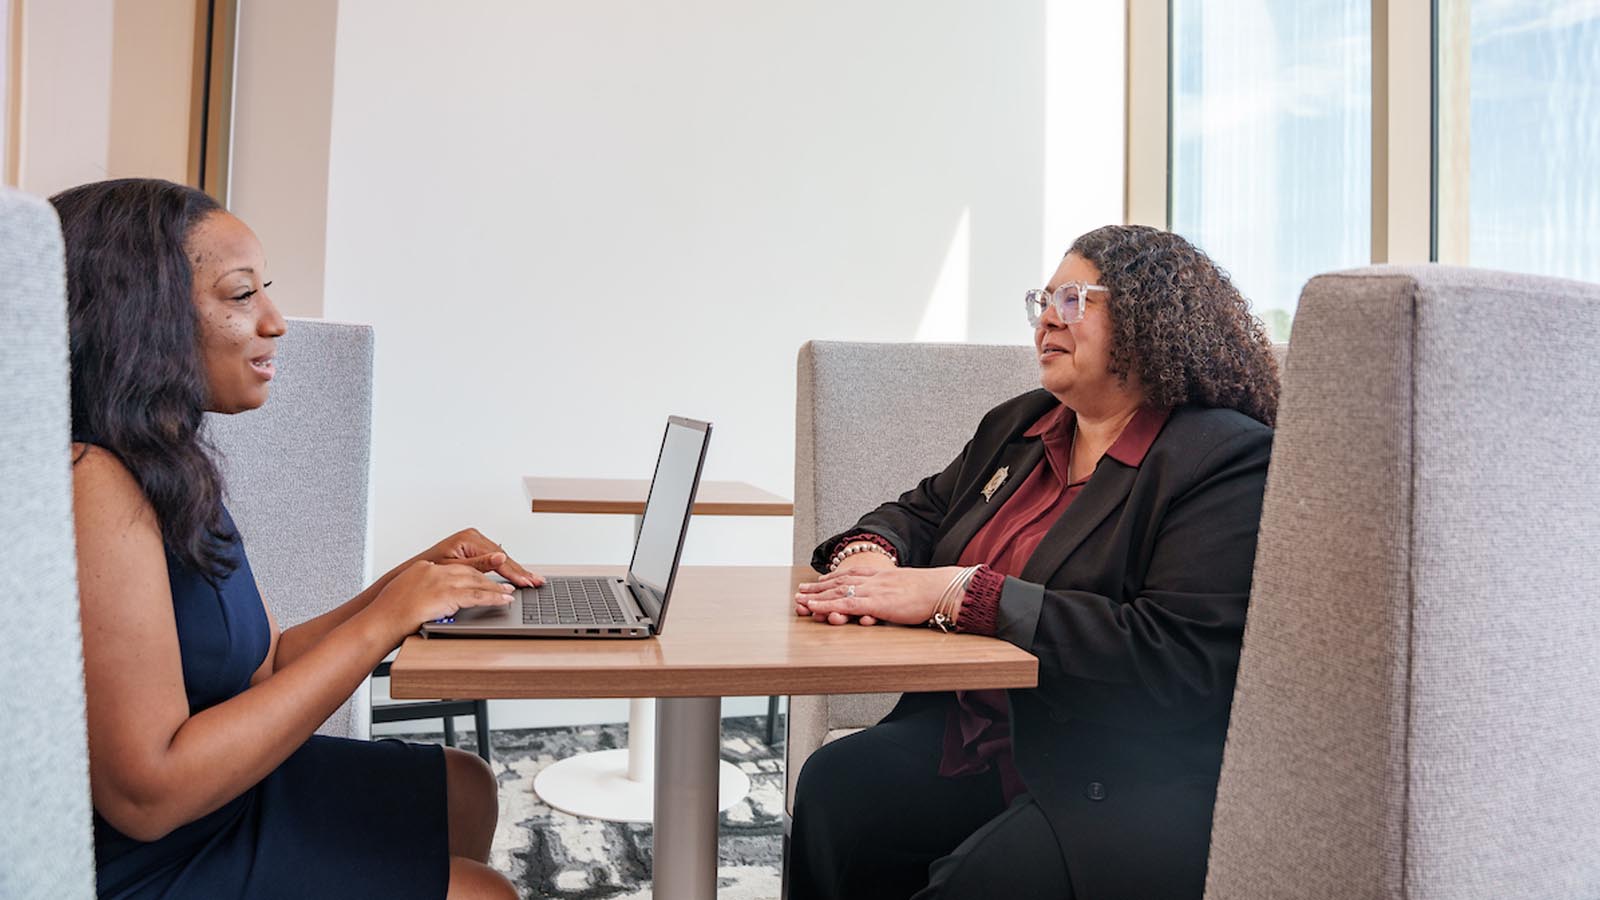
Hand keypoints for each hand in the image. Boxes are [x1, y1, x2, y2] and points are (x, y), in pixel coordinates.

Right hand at [367, 560, 516, 642]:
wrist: (380, 621)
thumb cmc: (388, 614)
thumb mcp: (406, 593)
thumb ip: (422, 590)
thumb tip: (432, 598)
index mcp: (425, 568)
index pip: (457, 567)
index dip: (475, 571)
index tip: (488, 573)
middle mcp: (435, 570)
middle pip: (471, 572)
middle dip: (491, 578)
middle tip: (506, 583)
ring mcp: (441, 581)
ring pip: (477, 582)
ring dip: (496, 588)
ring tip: (509, 592)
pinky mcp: (447, 595)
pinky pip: (477, 595)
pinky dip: (494, 598)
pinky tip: (503, 600)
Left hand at [421, 527, 543, 587]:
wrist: (415, 575)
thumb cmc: (429, 572)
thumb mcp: (454, 569)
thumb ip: (479, 565)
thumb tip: (500, 557)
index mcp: (468, 539)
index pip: (498, 558)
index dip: (514, 572)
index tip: (526, 582)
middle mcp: (473, 537)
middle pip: (503, 557)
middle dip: (520, 571)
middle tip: (537, 581)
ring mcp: (474, 542)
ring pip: (501, 558)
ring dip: (516, 570)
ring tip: (532, 580)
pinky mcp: (474, 548)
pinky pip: (495, 558)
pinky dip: (506, 568)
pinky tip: (517, 575)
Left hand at [795, 565, 957, 626]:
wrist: (944, 589)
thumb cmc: (933, 591)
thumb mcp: (911, 587)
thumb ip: (899, 591)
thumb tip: (899, 596)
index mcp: (883, 576)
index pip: (852, 574)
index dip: (833, 578)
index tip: (819, 581)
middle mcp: (874, 581)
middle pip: (840, 581)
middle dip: (818, 587)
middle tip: (800, 591)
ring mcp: (874, 591)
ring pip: (838, 592)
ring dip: (817, 596)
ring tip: (800, 600)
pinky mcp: (876, 604)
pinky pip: (847, 604)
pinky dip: (828, 606)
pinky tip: (816, 608)